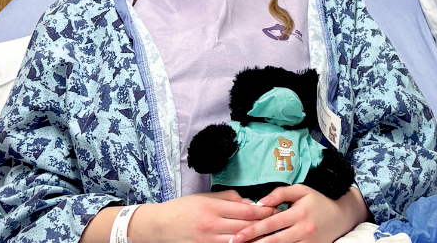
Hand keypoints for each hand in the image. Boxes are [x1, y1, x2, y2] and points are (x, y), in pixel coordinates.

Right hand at [127, 192, 276, 242]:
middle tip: (279, 223)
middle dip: (264, 225)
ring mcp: (207, 241)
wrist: (157, 226)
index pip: (247, 211)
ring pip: (238, 242)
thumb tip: (250, 202)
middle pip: (246, 227)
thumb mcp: (205, 197)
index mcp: (213, 208)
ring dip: (255, 239)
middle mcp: (211, 225)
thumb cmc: (182, 208)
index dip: (265, 211)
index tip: (277, 209)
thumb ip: (229, 198)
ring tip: (270, 236)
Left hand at [230, 184, 370, 242]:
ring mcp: (307, 242)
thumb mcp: (302, 190)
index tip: (236, 236)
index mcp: (299, 212)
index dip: (252, 230)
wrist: (341, 216)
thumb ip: (281, 193)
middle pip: (273, 240)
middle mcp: (303, 229)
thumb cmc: (318, 201)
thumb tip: (260, 202)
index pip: (271, 222)